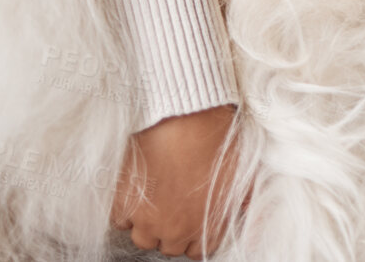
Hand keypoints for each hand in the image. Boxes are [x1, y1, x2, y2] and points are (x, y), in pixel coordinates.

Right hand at [112, 105, 247, 257]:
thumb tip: (244, 209)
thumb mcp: (242, 170)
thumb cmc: (216, 138)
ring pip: (143, 239)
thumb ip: (243, 198)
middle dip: (172, 230)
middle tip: (173, 207)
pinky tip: (137, 194)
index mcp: (208, 225)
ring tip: (154, 202)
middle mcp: (177, 229)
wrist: (185, 116)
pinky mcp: (124, 203)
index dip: (195, 235)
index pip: (198, 251)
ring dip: (148, 225)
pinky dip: (126, 212)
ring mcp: (148, 219)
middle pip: (170, 247)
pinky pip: (120, 221)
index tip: (192, 221)